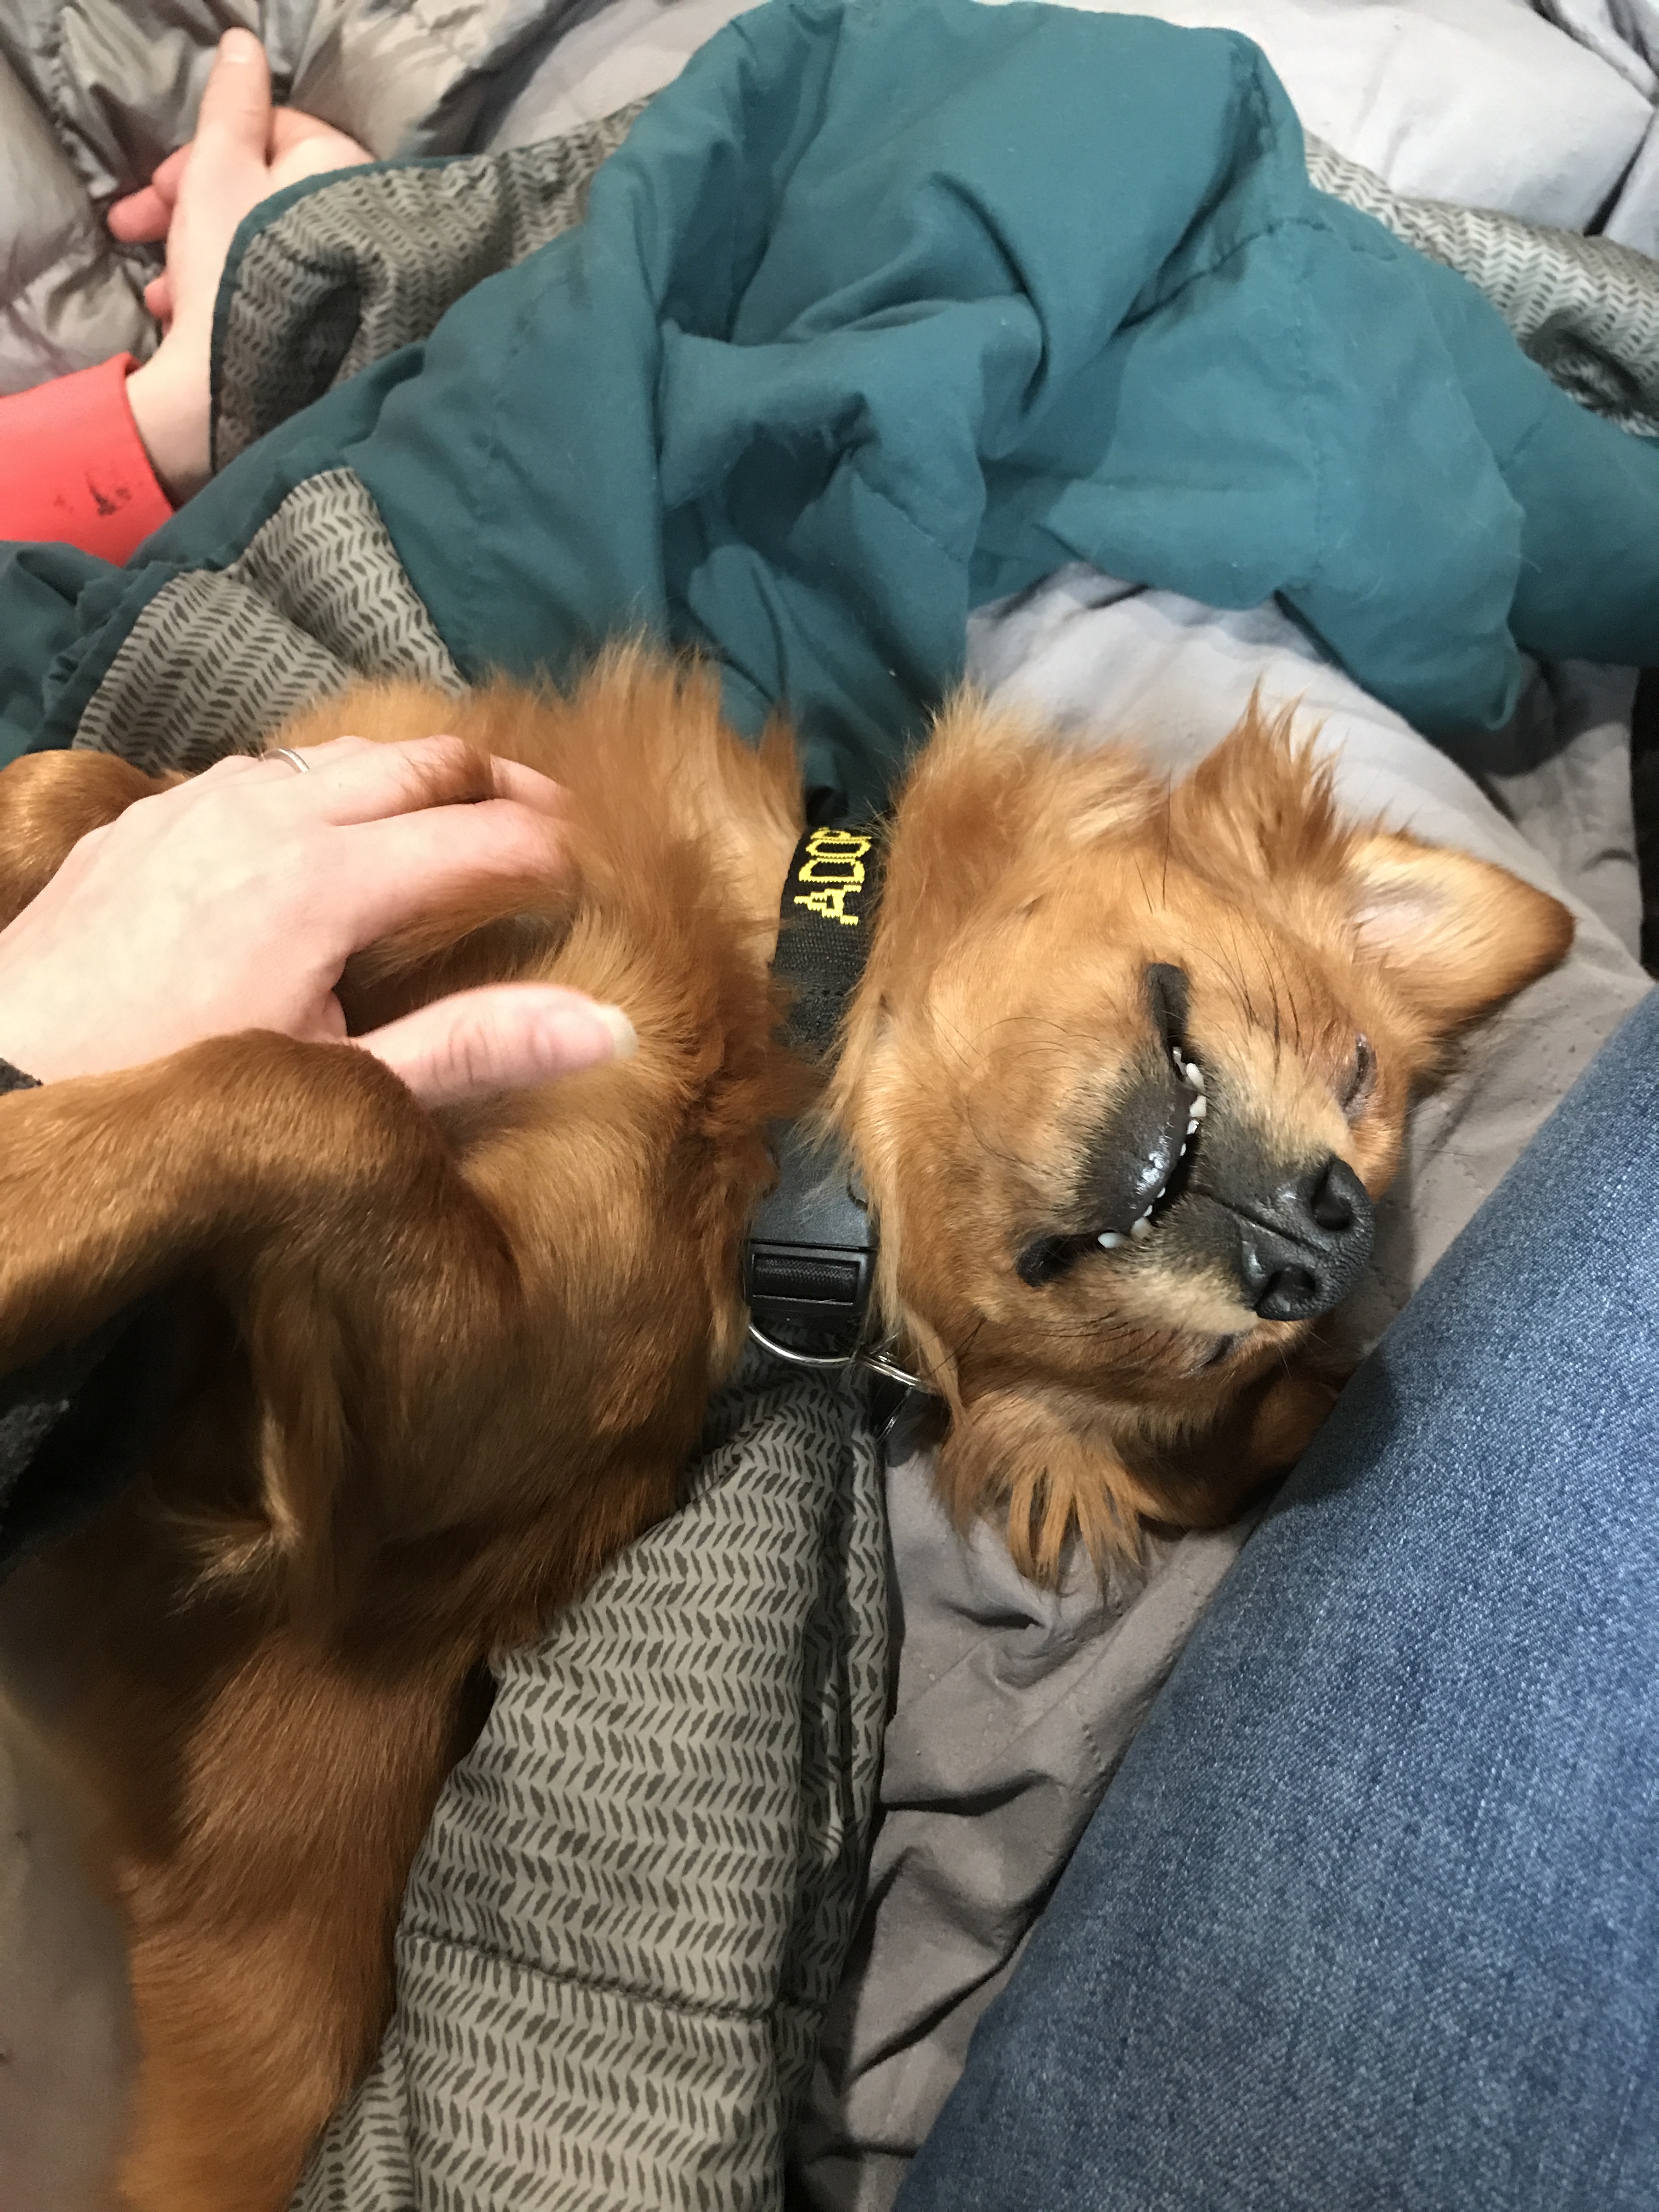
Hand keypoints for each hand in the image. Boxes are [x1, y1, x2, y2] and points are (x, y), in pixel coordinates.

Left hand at [0, 738, 634, 1109]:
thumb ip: (475, 1047)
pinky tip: (333, 834)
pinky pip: (262, 767)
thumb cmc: (174, 1099)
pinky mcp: (147, 817)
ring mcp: (198, 804)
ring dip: (415, 776)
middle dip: (504, 786)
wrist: (5, 1095)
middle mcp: (267, 814)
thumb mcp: (340, 1089)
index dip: (560, 854)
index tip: (600, 879)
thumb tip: (605, 1026)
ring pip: (342, 750)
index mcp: (326, 881)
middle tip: (557, 826)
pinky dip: (327, 785)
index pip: (488, 838)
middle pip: (424, 760)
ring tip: (461, 819)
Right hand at [114, 30, 372, 502]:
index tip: (158, 187)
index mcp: (343, 173)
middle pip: (265, 193)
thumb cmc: (233, 265)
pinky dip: (228, 296)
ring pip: (262, 246)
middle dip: (191, 209)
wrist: (247, 386)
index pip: (278, 132)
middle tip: (138, 230)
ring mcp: (355, 280)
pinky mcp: (338, 331)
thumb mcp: (219, 168)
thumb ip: (233, 105)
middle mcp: (364, 222)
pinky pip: (276, 293)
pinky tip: (188, 317)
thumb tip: (246, 49)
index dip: (205, 152)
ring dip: (198, 257)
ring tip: (163, 293)